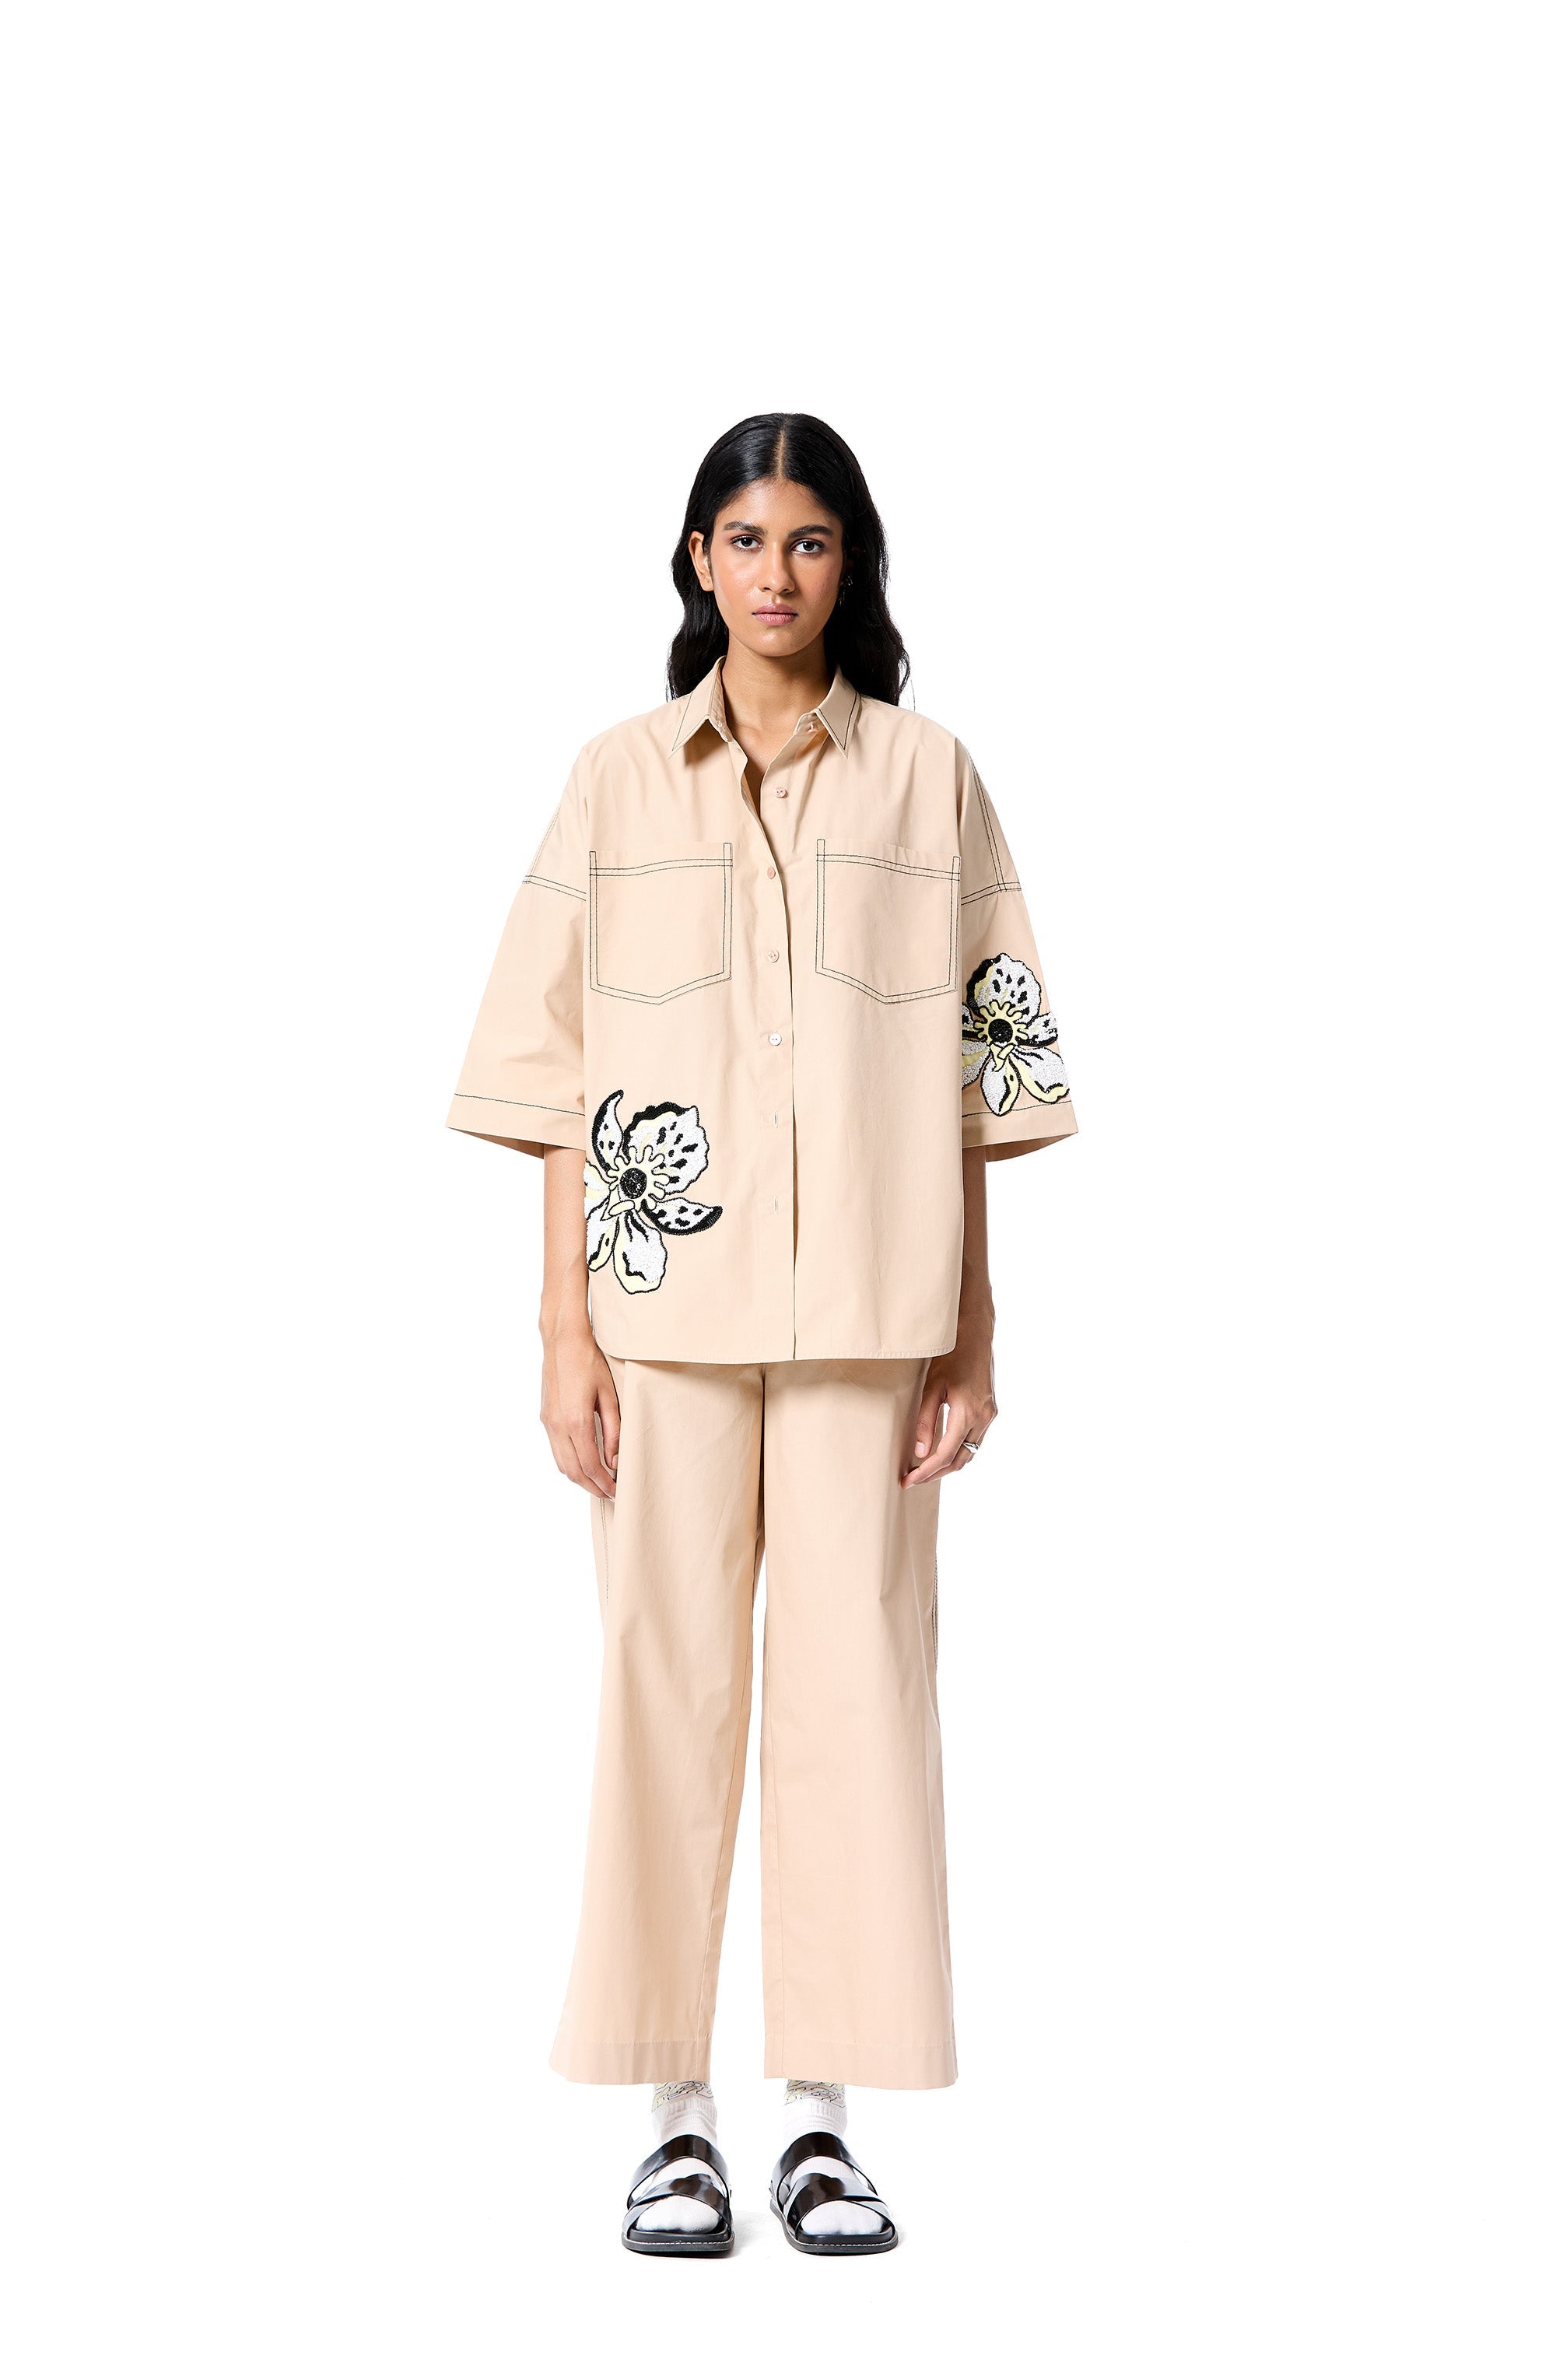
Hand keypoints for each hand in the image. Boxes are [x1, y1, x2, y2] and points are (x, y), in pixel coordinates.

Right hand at [539, 1318, 619, 1497]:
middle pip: (574, 1471)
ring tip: (599, 1483)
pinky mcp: (545, 1418)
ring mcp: (548, 1423)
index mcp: (576, 1421)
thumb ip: (614, 1431)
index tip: (619, 1491)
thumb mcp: (610, 1396)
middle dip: (593, 1487)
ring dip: (580, 1479)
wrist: (563, 1342)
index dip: (605, 1483)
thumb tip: (615, 1461)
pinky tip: (584, 1463)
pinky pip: (556, 1451)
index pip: (591, 1465)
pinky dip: (570, 1464)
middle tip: (611, 1494)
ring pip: (562, 1465)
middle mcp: (557, 1426)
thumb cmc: (590, 1363)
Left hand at [901, 1323, 995, 1487]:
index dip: (925, 1472)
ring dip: (947, 1465)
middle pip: (959, 1460)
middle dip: (935, 1474)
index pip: (944, 1455)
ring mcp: (989, 1416)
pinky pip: (975, 1441)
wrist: (975, 1336)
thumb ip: (926, 1422)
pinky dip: (958, 1451)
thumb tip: (921, 1453)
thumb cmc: (950, 1357)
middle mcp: (983, 1418)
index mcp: (967, 1413)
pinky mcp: (990, 1412)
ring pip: (969, 1453)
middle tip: (912, 1480)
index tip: (908, 1480)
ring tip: (924, 1470)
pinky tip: (942, 1452)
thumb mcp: (932, 1387)